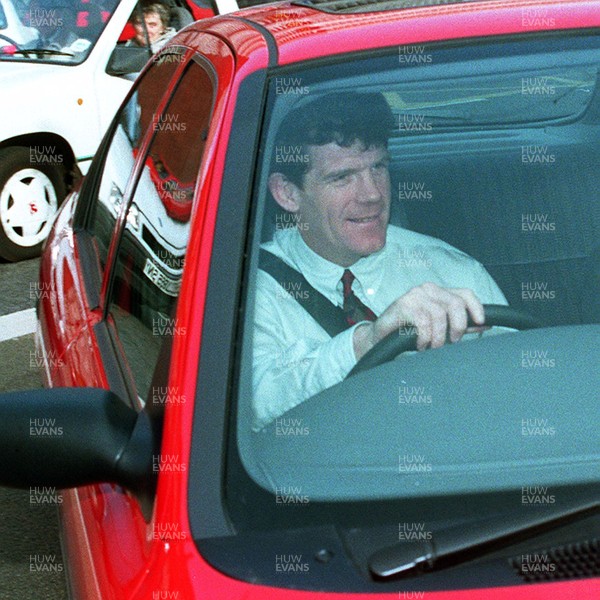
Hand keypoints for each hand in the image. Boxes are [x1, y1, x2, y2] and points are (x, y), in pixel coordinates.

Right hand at [353, 283, 485, 358]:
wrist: (380, 338)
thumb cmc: (409, 332)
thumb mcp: (438, 328)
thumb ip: (459, 325)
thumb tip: (483, 324)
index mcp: (439, 292)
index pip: (465, 294)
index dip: (476, 307)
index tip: (481, 323)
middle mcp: (428, 289)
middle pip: (456, 304)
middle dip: (458, 327)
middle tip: (452, 342)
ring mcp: (415, 295)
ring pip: (440, 315)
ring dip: (438, 337)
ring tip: (432, 346)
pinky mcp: (403, 304)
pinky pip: (424, 322)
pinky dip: (425, 337)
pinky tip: (420, 344)